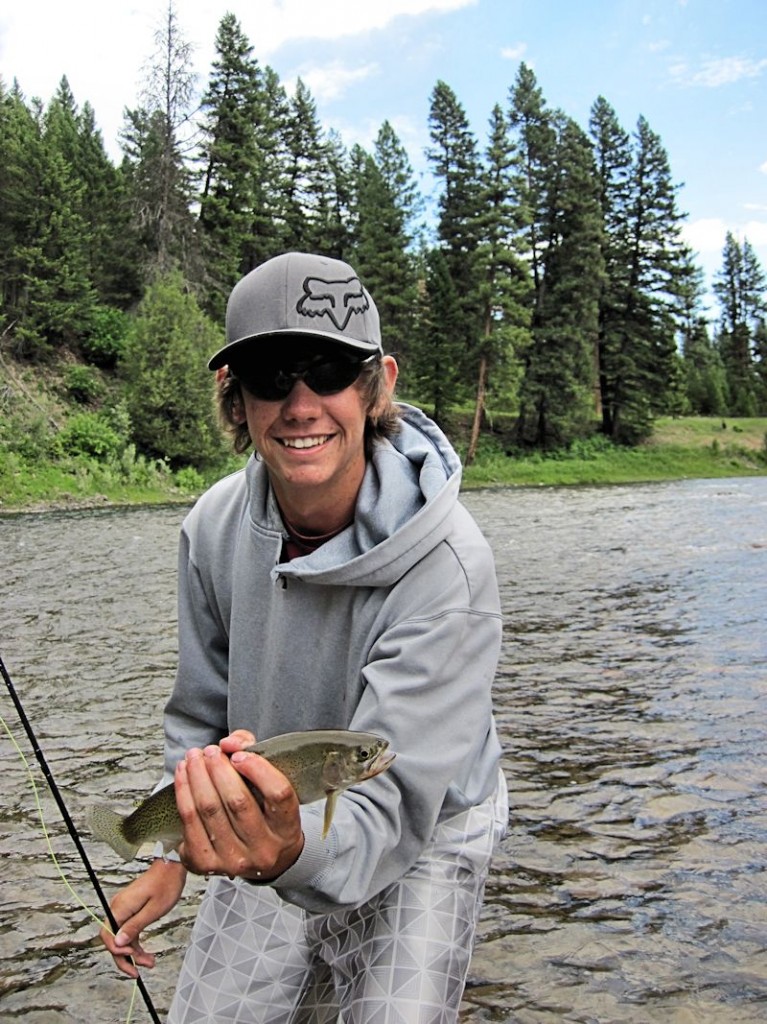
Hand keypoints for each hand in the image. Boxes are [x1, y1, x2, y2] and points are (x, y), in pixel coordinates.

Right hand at [100, 858, 186, 977]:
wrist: (171, 866)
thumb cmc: (165, 884)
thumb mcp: (153, 910)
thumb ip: (134, 927)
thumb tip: (118, 943)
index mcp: (120, 907)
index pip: (107, 935)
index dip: (117, 950)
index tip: (132, 958)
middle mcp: (118, 908)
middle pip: (113, 939)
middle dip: (125, 957)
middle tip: (138, 971)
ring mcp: (124, 909)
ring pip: (122, 938)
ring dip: (133, 953)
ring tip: (149, 963)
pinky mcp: (131, 910)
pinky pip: (128, 931)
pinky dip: (136, 943)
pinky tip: (146, 954)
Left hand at [175, 732, 303, 881]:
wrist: (260, 857)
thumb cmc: (265, 812)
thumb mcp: (272, 783)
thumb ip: (254, 753)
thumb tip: (229, 744)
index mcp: (287, 829)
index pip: (278, 794)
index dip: (258, 769)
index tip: (240, 754)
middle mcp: (263, 850)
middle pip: (238, 802)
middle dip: (219, 769)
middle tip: (210, 751)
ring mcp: (234, 860)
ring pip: (210, 811)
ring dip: (197, 777)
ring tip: (193, 757)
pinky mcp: (206, 864)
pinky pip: (189, 822)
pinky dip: (183, 793)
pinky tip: (183, 775)